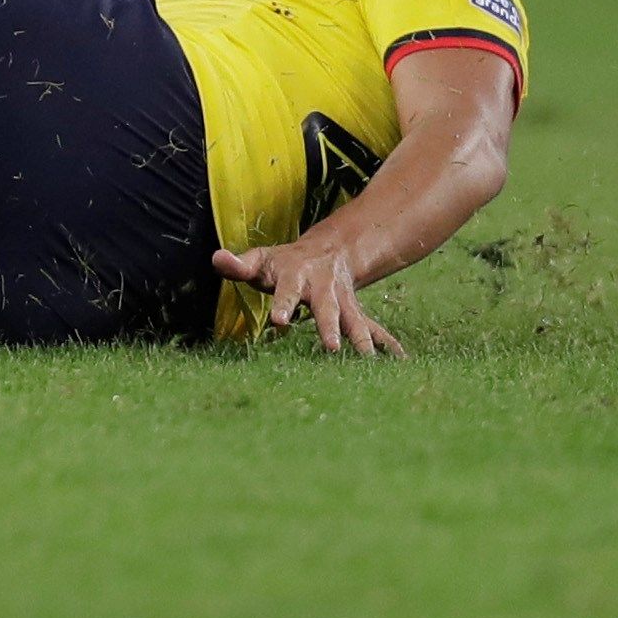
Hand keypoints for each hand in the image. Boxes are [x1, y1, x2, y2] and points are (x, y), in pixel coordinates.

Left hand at [214, 241, 403, 356]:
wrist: (327, 252)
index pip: (287, 291)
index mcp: (296, 276)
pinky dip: (388, 347)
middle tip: (331, 348)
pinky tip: (401, 365)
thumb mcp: (260, 259)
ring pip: (355, 321)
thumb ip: (238, 264)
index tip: (279, 322)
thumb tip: (216, 258)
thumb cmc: (283, 263)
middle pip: (327, 308)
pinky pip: (375, 331)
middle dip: (330, 327)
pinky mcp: (356, 314)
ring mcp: (343, 302)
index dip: (284, 305)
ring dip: (362, 341)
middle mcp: (323, 289)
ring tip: (367, 362)